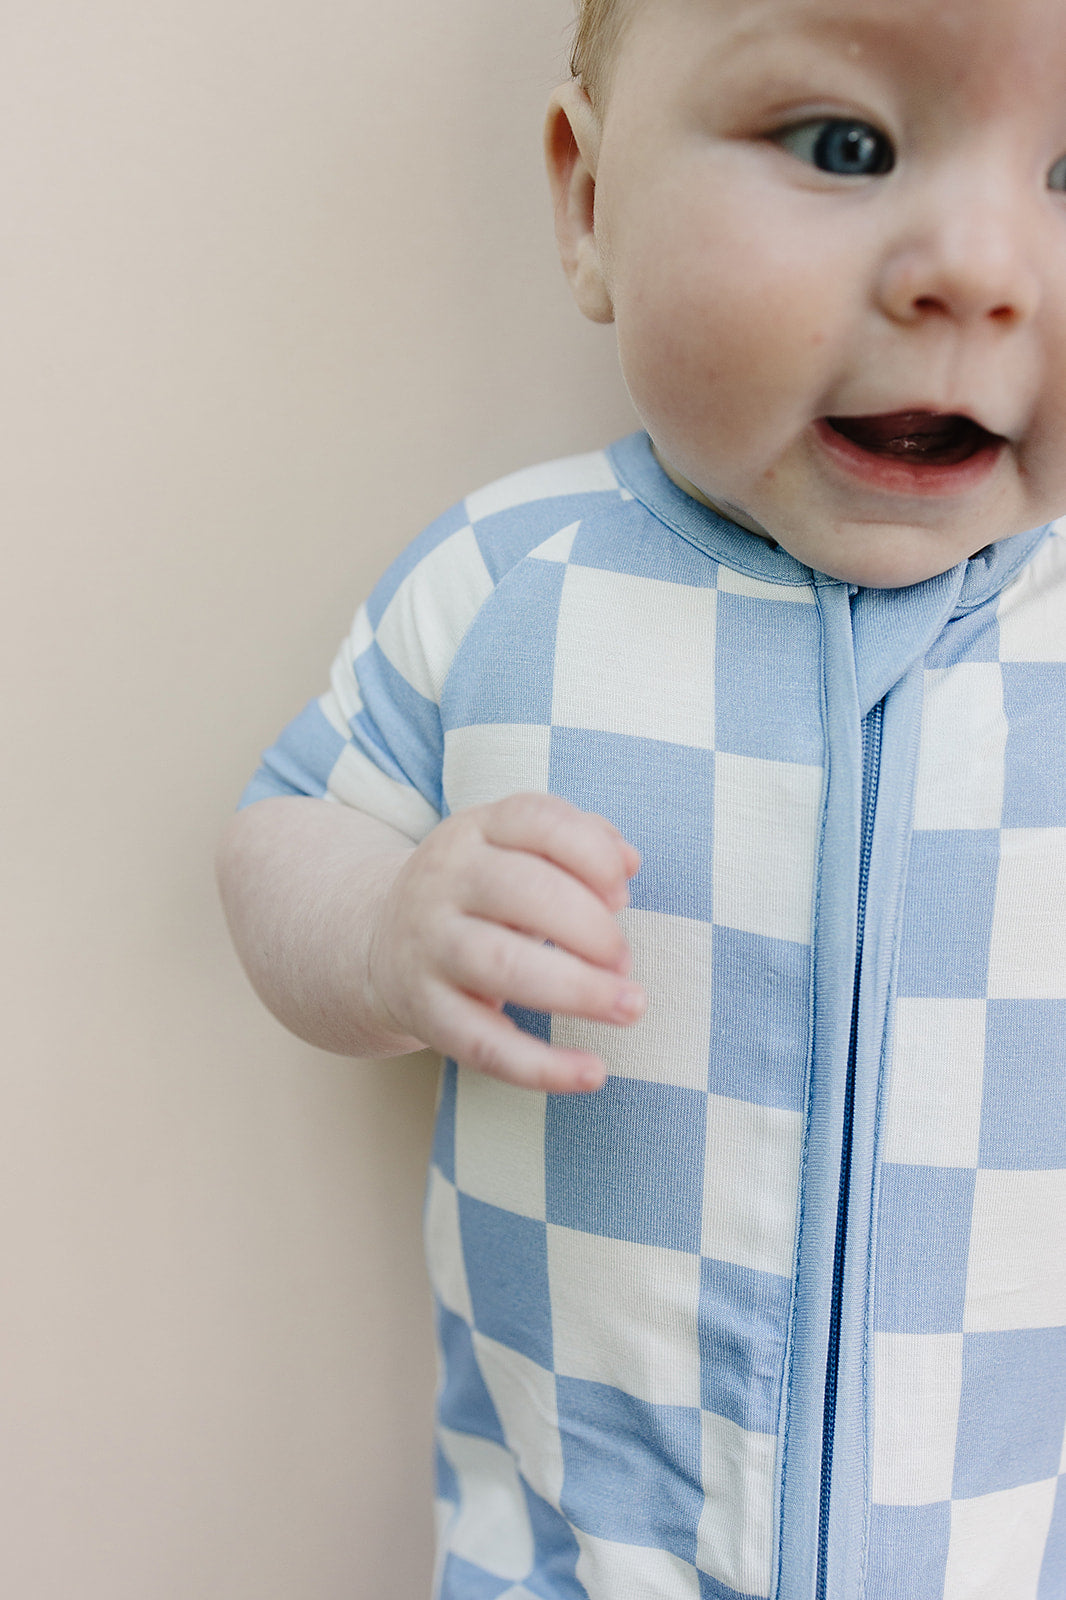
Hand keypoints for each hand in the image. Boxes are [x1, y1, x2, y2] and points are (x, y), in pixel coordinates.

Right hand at [366, 793, 643, 1091]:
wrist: (376, 942)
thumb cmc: (478, 894)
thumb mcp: (514, 849)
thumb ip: (580, 841)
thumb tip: (629, 863)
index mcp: (475, 831)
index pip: (536, 820)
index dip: (593, 854)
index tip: (620, 893)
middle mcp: (445, 882)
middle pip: (524, 891)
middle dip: (592, 928)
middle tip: (623, 960)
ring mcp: (431, 947)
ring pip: (502, 964)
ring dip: (578, 989)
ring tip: (628, 1006)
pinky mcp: (427, 1012)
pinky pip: (484, 1045)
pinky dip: (542, 1066)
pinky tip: (592, 1072)